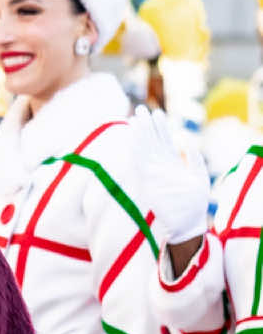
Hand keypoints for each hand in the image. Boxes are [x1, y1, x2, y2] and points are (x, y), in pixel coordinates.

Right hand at [130, 105, 209, 245]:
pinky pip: (141, 160)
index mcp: (173, 165)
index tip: (156, 113)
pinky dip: (137, 147)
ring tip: (136, 117)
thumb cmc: (194, 205)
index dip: (160, 127)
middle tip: (140, 109)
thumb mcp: (199, 178)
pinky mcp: (149, 181)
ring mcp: (154, 173)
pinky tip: (133, 136)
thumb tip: (187, 144)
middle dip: (147, 125)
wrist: (187, 225)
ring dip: (140, 132)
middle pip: (152, 141)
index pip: (164, 142)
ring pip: (145, 147)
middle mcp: (161, 167)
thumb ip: (195, 160)